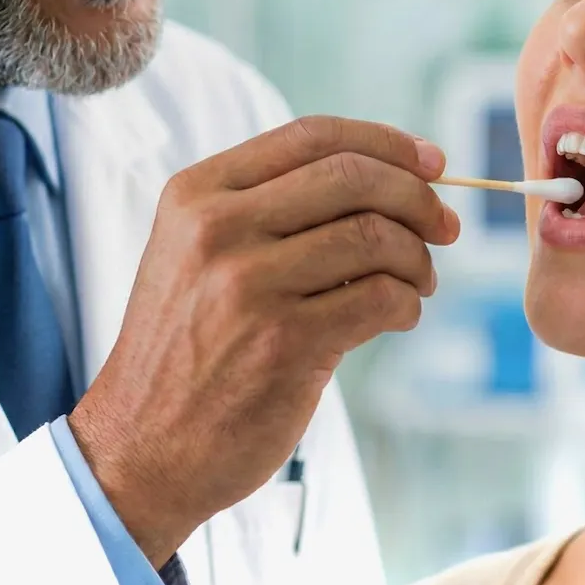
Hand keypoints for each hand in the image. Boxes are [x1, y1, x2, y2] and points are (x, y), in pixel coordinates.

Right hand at [68, 115, 457, 566]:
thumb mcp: (196, 253)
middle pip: (352, 176)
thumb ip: (269, 208)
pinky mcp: (285, 343)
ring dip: (417, 257)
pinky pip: (380, 298)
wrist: (140, 449)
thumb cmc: (187, 347)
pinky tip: (399, 315)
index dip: (384, 142)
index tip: (430, 161)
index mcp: (197, 193)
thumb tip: (387, 177)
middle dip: (417, 196)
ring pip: (374, 235)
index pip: (312, 136)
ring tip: (418, 280)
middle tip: (444, 224)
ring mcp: (249, 285)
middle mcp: (218, 228)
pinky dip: (407, 303)